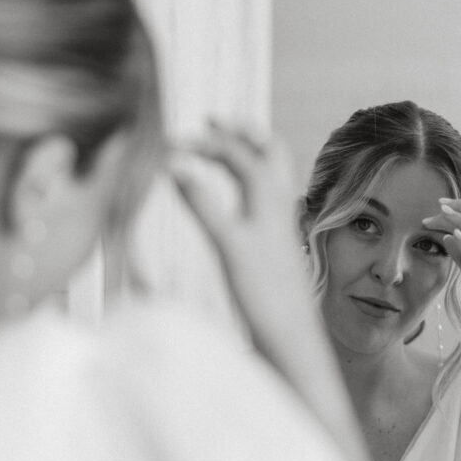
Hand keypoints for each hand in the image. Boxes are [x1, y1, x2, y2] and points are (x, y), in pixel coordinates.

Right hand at [168, 120, 311, 350]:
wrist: (290, 337)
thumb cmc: (263, 294)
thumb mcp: (227, 245)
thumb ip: (202, 204)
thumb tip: (175, 164)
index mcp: (269, 199)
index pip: (238, 153)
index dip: (204, 142)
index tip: (169, 142)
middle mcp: (280, 206)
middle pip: (268, 151)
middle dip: (240, 132)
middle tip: (211, 122)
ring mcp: (281, 225)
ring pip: (272, 173)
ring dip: (249, 154)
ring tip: (222, 148)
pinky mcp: (276, 245)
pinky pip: (267, 198)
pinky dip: (249, 183)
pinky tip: (235, 198)